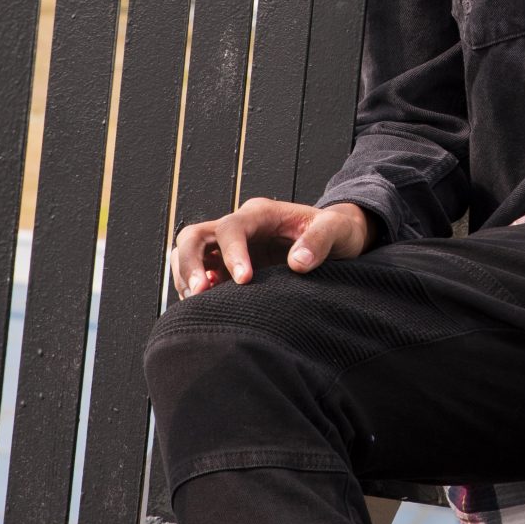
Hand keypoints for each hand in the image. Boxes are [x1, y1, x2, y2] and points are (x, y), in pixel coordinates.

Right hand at [169, 196, 376, 298]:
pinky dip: (194, 291)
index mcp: (262, 213)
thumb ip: (320, 241)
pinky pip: (199, 275)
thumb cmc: (338, 231)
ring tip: (198, 305)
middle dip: (191, 263)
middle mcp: (239, 227)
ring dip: (186, 278)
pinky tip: (205, 310)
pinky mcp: (228, 268)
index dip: (232, 253)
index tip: (244, 280)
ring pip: (189, 254)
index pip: (231, 227)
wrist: (338, 239)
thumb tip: (297, 263)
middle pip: (194, 236)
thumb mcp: (338, 230)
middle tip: (200, 293)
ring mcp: (230, 247)